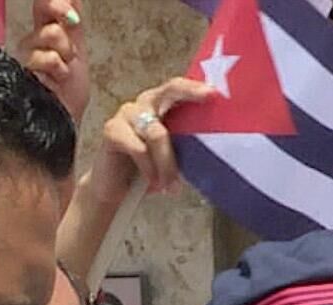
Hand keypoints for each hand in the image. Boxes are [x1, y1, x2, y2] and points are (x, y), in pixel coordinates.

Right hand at [18, 0, 88, 119]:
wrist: (62, 123)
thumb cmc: (67, 92)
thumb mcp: (76, 53)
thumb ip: (74, 26)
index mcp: (43, 35)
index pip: (43, 6)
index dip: (56, 1)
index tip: (70, 8)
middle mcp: (30, 42)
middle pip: (45, 10)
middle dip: (63, 16)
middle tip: (72, 39)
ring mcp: (23, 56)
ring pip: (51, 33)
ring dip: (66, 53)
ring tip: (64, 72)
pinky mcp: (19, 72)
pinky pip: (47, 57)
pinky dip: (59, 69)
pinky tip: (57, 81)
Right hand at [91, 78, 216, 199]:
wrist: (116, 189)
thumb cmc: (151, 171)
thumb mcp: (175, 155)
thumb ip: (190, 143)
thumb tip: (220, 145)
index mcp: (163, 105)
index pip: (179, 89)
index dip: (196, 87)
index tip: (215, 92)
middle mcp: (145, 103)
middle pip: (169, 91)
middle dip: (190, 94)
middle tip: (209, 98)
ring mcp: (127, 114)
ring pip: (158, 133)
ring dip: (168, 164)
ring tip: (172, 187)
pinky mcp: (112, 130)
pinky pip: (139, 149)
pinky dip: (150, 169)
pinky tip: (154, 184)